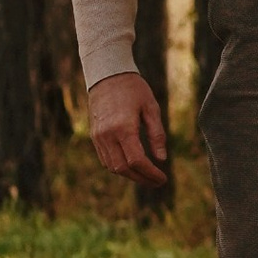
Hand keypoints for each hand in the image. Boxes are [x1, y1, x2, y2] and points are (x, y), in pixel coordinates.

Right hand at [88, 68, 169, 187]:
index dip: (151, 173)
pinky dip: (119, 167)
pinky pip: (105, 159)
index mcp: (123, 128)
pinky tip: (132, 166)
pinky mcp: (94, 136)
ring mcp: (98, 137)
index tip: (163, 178)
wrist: (107, 75)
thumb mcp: (151, 108)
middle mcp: (107, 135)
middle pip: (123, 168)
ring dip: (130, 175)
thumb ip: (157, 134)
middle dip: (141, 179)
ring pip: (112, 166)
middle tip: (157, 182)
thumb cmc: (134, 89)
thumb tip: (161, 159)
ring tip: (147, 176)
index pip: (137, 161)